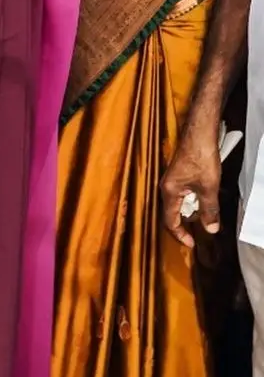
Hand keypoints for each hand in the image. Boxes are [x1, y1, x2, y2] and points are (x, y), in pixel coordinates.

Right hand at [161, 122, 221, 248]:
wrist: (199, 133)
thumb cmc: (200, 157)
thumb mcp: (209, 188)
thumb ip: (209, 210)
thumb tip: (210, 229)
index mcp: (169, 191)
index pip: (170, 220)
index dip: (180, 234)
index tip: (191, 243)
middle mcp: (166, 186)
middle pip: (174, 212)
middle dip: (189, 221)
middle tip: (205, 226)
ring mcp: (172, 179)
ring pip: (180, 202)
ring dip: (193, 209)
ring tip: (208, 210)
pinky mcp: (179, 173)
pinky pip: (184, 193)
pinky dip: (194, 200)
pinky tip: (206, 197)